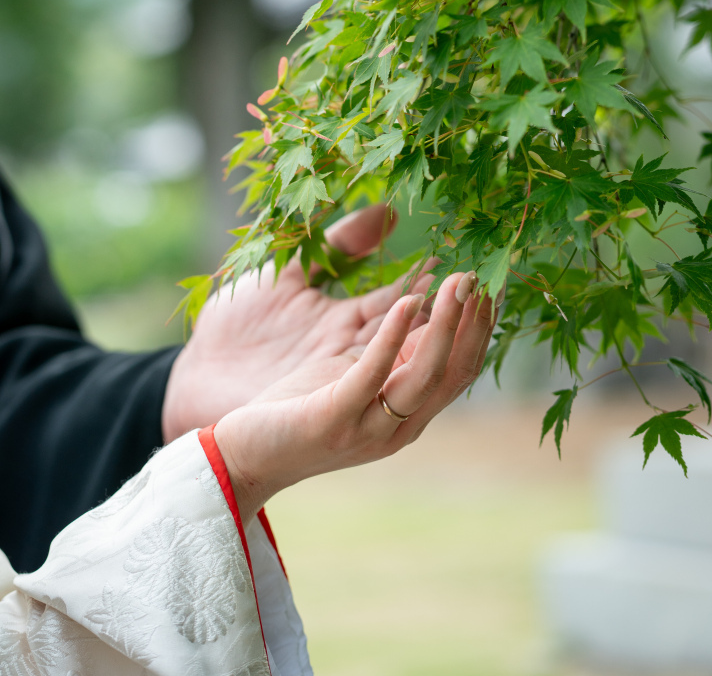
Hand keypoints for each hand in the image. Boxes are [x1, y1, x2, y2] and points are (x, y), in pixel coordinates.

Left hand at [214, 270, 498, 524]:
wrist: (240, 455)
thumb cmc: (292, 407)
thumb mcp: (348, 370)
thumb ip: (385, 344)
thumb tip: (418, 298)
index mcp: (404, 410)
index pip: (458, 368)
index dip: (479, 329)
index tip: (491, 285)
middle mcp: (397, 423)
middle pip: (453, 371)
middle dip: (472, 323)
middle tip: (480, 276)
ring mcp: (368, 425)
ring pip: (425, 374)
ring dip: (446, 326)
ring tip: (456, 282)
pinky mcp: (333, 420)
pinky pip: (372, 375)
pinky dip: (394, 337)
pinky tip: (407, 301)